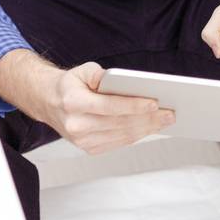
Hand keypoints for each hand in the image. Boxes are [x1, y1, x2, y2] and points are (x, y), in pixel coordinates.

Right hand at [0, 50, 173, 153]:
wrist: (49, 103)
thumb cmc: (70, 85)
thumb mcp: (82, 70)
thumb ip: (99, 74)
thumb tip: (122, 82)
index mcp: (73, 103)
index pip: (110, 107)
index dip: (134, 105)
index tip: (156, 103)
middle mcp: (76, 126)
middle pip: (120, 124)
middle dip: (149, 119)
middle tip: (170, 113)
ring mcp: (82, 141)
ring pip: (122, 136)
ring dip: (147, 129)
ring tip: (165, 120)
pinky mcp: (89, 149)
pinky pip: (119, 142)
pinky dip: (137, 135)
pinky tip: (150, 127)